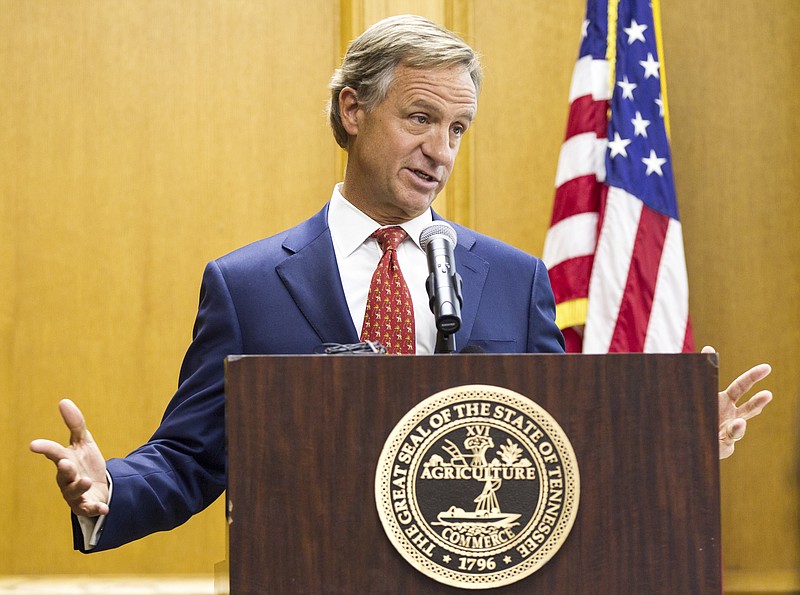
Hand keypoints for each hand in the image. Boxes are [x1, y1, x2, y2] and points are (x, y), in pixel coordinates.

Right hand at [30, 399, 109, 516]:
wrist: (98, 488)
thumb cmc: (86, 464)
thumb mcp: (84, 442)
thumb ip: (75, 424)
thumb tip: (63, 401)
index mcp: (65, 460)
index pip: (54, 452)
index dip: (45, 448)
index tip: (33, 445)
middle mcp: (66, 478)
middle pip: (63, 474)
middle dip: (64, 469)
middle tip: (65, 463)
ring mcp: (75, 493)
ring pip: (73, 492)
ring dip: (79, 487)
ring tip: (87, 481)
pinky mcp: (86, 506)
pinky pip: (89, 508)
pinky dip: (96, 508)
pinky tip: (104, 507)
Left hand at [703, 346, 772, 458]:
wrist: (689, 437)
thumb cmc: (696, 412)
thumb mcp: (699, 390)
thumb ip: (704, 371)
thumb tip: (709, 347)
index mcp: (724, 400)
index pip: (741, 386)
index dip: (753, 377)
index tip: (767, 367)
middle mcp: (731, 415)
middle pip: (749, 407)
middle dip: (759, 401)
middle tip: (768, 394)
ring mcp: (729, 431)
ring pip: (739, 427)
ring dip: (739, 425)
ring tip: (740, 421)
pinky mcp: (724, 444)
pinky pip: (727, 440)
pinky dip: (728, 436)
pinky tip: (732, 430)